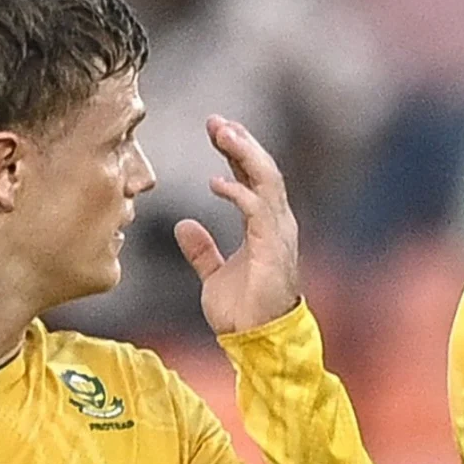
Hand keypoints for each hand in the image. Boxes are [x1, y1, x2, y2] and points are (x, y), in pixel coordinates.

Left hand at [174, 115, 299, 334]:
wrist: (256, 343)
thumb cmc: (242, 313)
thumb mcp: (214, 275)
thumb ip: (202, 250)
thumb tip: (184, 226)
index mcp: (264, 228)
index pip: (253, 180)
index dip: (236, 154)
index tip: (216, 131)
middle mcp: (276, 225)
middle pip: (263, 171)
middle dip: (241, 143)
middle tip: (216, 121)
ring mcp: (278, 235)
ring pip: (266, 181)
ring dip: (244, 155)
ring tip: (222, 133)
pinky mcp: (273, 248)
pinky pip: (258, 209)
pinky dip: (239, 192)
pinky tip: (216, 182)